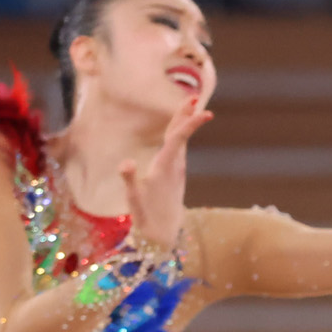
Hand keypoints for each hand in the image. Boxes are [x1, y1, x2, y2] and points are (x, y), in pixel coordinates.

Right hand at [122, 97, 208, 249]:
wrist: (164, 235)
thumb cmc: (148, 218)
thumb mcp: (135, 202)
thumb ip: (130, 181)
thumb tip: (125, 163)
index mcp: (164, 168)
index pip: (178, 139)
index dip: (190, 124)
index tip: (206, 112)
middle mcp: (173, 166)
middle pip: (180, 135)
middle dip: (186, 116)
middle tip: (193, 96)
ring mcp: (175, 170)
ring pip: (180, 141)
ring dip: (183, 122)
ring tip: (188, 105)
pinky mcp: (173, 175)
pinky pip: (178, 149)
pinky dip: (179, 135)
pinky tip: (178, 130)